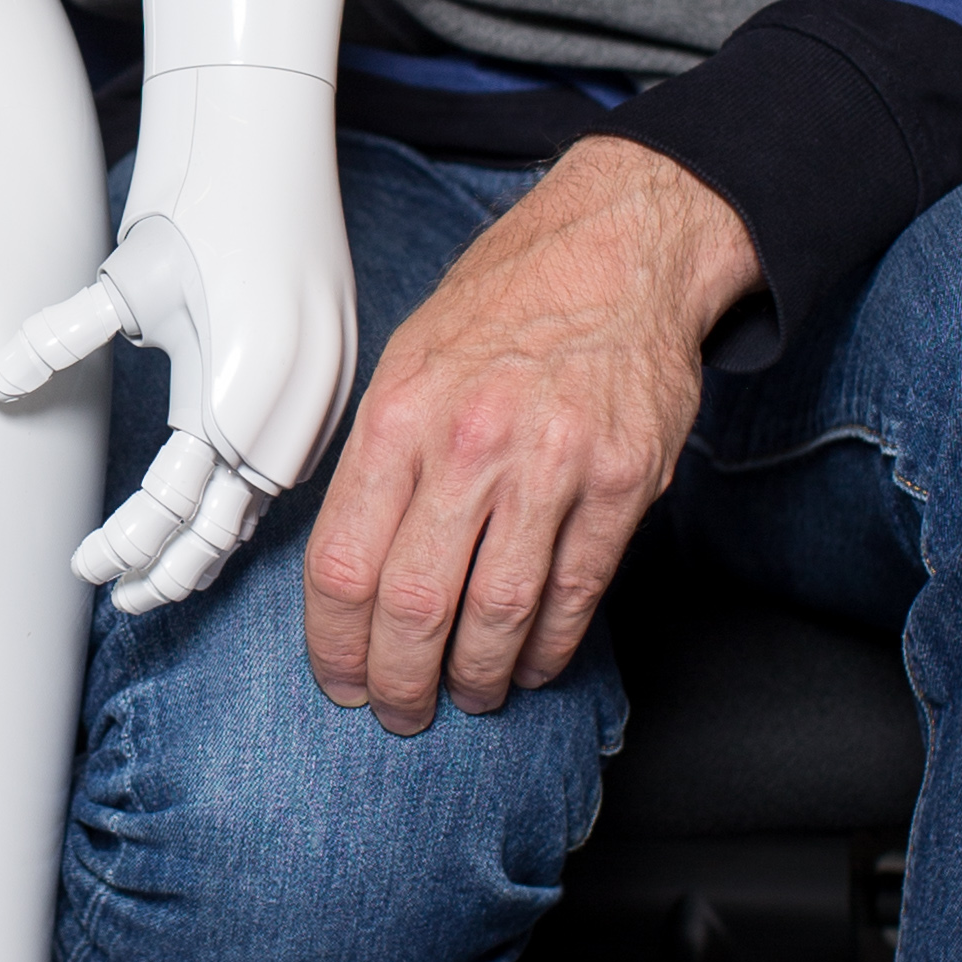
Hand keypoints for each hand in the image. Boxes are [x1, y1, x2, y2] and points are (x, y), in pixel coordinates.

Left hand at [0, 67, 357, 613]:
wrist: (269, 140)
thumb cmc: (194, 206)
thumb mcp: (119, 283)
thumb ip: (58, 342)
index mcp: (227, 390)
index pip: (170, 504)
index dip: (126, 546)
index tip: (86, 567)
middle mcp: (283, 404)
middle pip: (225, 523)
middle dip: (172, 569)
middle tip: (124, 600)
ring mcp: (320, 392)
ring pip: (264, 501)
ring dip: (215, 540)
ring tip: (171, 574)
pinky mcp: (338, 373)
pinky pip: (295, 462)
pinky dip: (254, 498)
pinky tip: (227, 510)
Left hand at [303, 140, 756, 731]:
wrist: (618, 250)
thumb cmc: (506, 308)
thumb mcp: (409, 362)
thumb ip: (380, 463)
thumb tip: (349, 572)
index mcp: (400, 415)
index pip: (343, 564)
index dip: (335, 645)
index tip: (341, 680)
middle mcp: (470, 442)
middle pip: (414, 605)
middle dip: (400, 681)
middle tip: (400, 710)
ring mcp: (553, 464)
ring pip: (498, 615)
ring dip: (478, 677)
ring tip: (468, 695)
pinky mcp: (625, 481)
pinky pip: (575, 593)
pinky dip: (548, 646)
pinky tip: (530, 662)